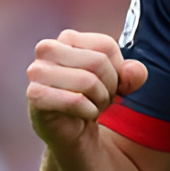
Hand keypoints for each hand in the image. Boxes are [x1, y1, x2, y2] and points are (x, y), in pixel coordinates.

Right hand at [26, 30, 147, 146]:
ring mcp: (37, 71)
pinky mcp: (35, 94)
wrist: (74, 132)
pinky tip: (82, 115)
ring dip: (99, 101)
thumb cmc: (92, 98)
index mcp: (68, 38)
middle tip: (99, 98)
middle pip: (98, 61)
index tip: (108, 83)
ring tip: (91, 106)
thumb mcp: (121, 84)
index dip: (117, 69)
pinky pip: (75, 100)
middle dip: (109, 86)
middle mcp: (48, 49)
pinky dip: (88, 112)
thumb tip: (133, 70)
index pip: (106, 46)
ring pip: (88, 81)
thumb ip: (134, 74)